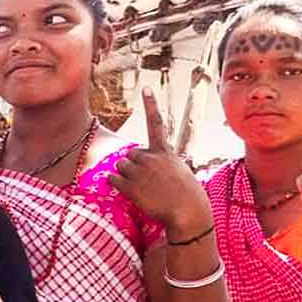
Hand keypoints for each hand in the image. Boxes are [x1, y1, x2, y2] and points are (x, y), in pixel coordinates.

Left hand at [111, 87, 211, 237]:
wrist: (188, 213)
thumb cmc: (188, 195)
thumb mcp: (180, 170)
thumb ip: (164, 162)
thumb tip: (154, 162)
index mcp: (165, 152)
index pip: (156, 123)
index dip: (151, 105)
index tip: (146, 88)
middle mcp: (150, 157)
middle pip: (129, 155)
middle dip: (133, 166)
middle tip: (148, 181)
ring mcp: (139, 171)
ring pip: (120, 166)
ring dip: (126, 176)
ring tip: (144, 188)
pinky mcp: (130, 186)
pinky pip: (112, 179)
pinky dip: (117, 185)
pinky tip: (133, 193)